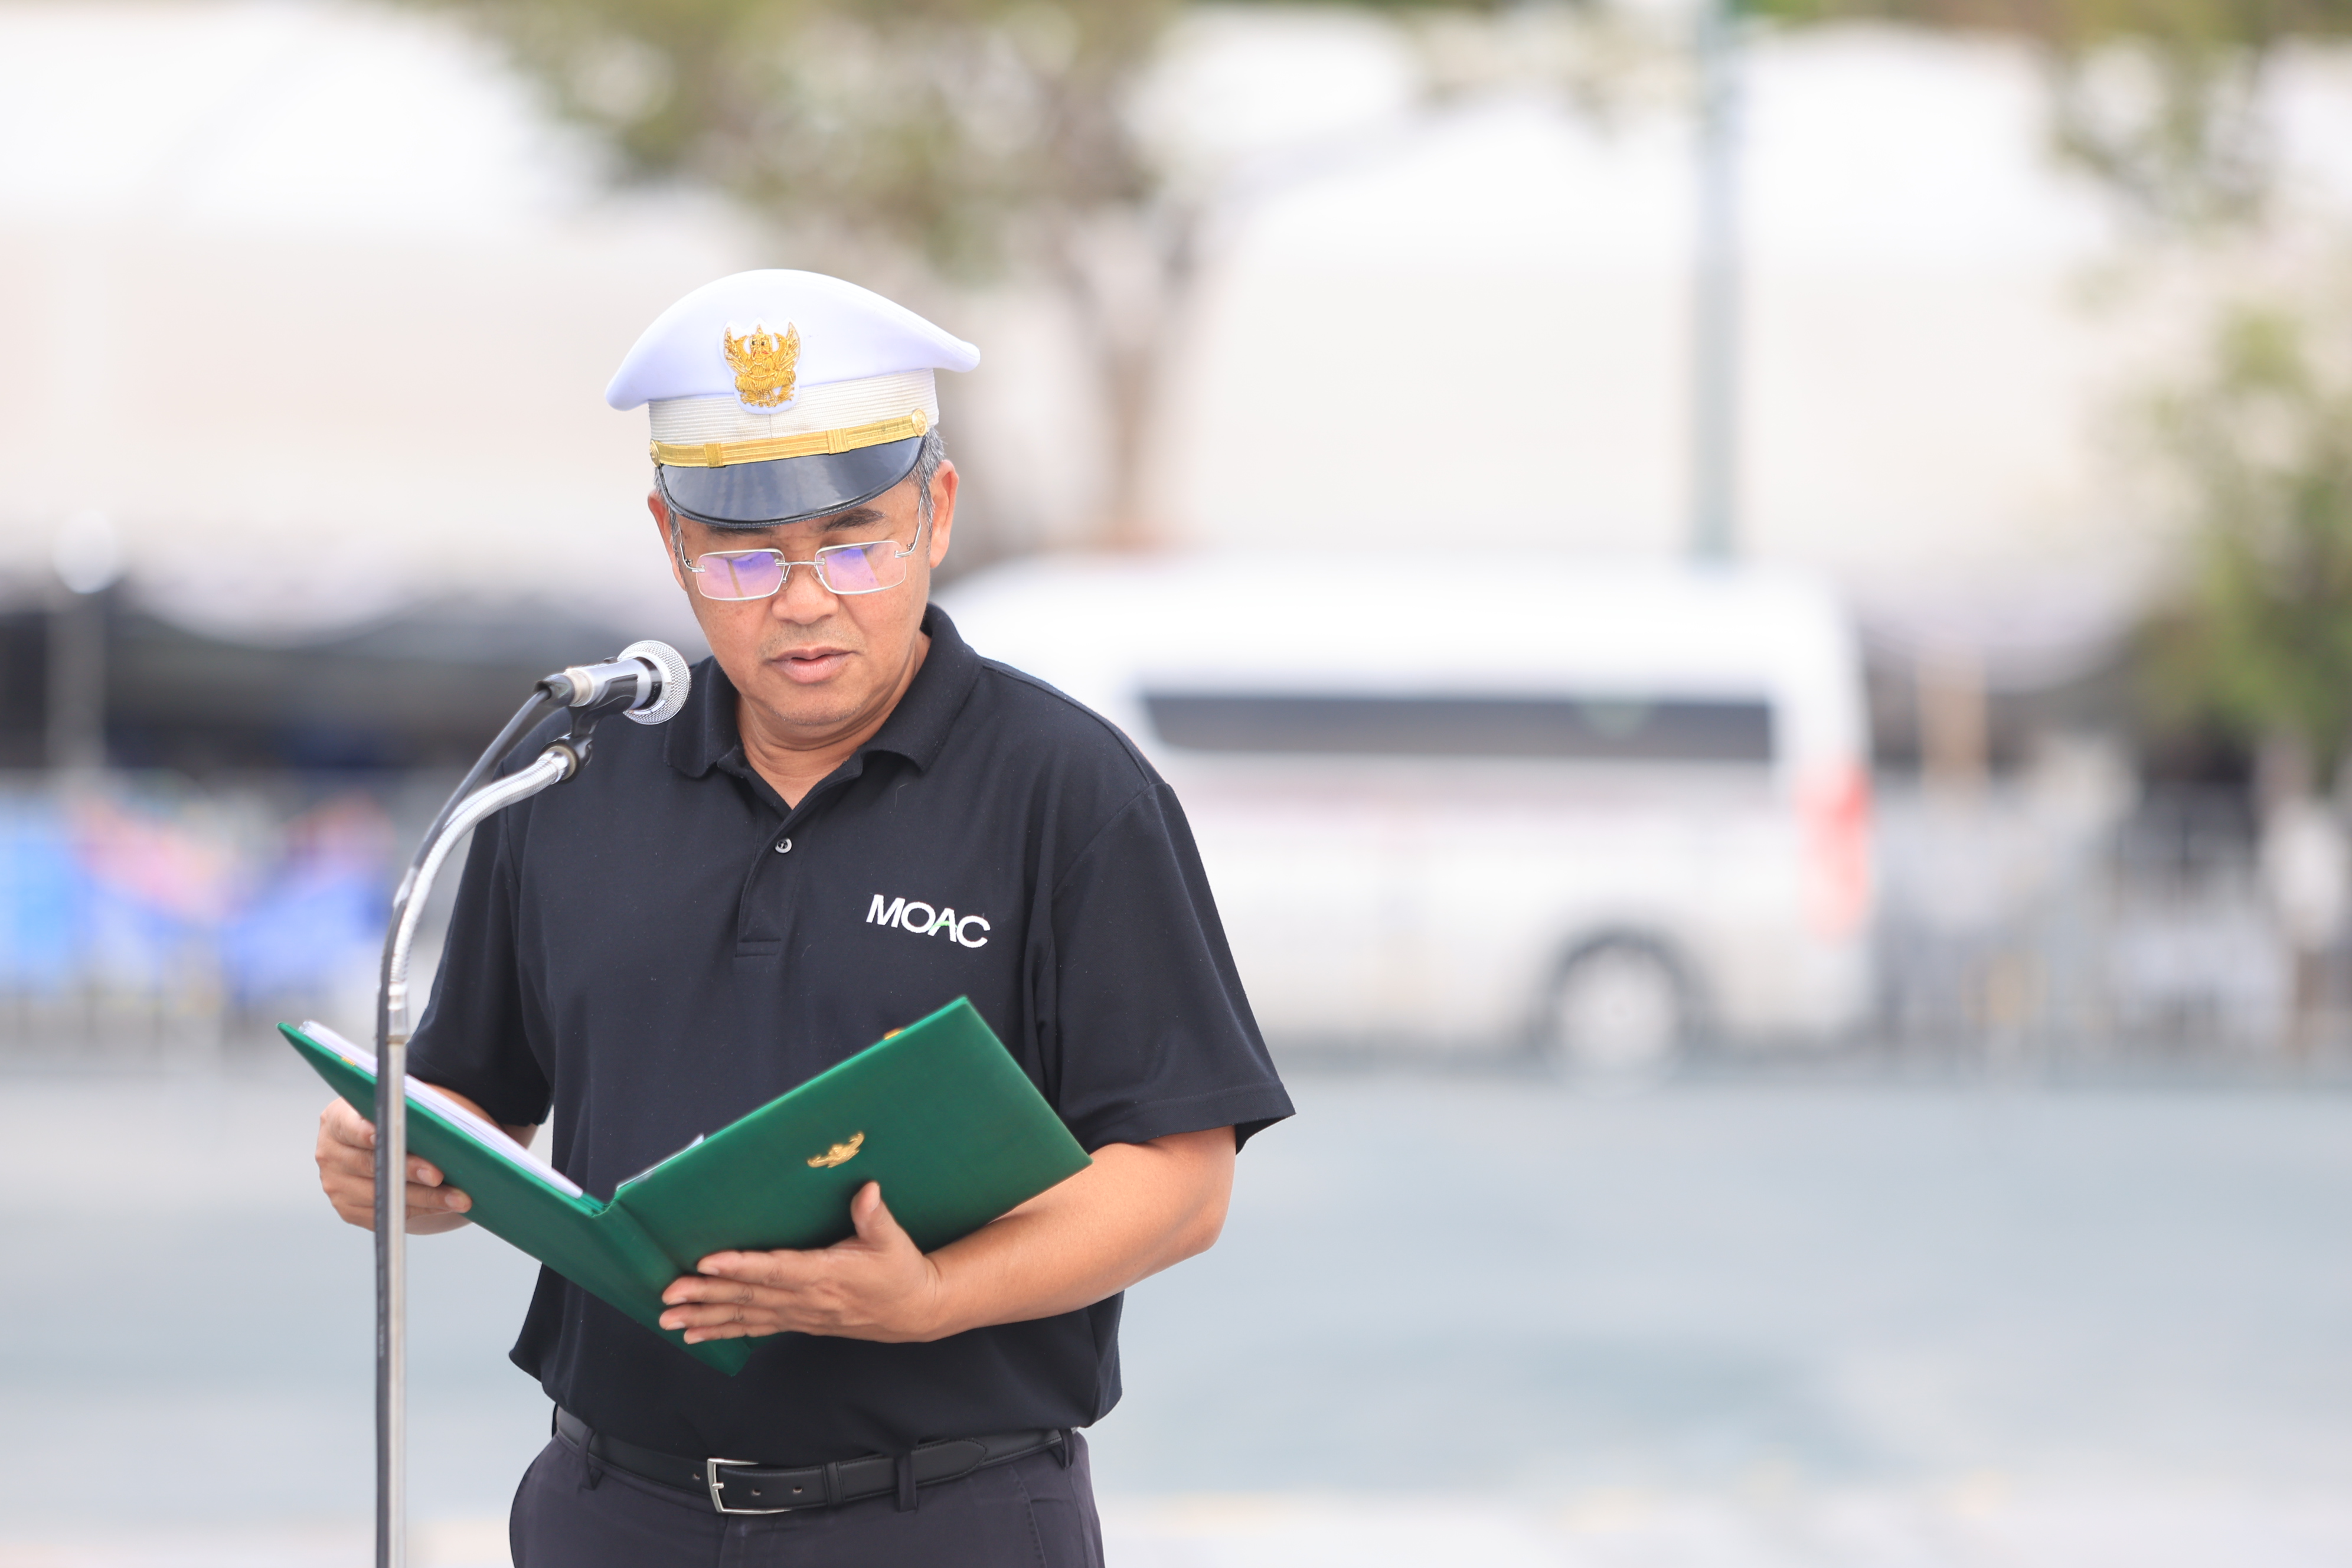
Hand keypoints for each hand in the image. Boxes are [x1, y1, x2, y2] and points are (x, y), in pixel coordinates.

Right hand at [314, 1096, 474, 1233]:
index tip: (392, 1135)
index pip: (350, 1126)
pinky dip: (420, 1210)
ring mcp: (336, 1185)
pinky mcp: (349, 1210)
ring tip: (458, 1197)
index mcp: (337, 1121)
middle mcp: (330, 1154)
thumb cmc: (395, 1121)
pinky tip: (445, 1205)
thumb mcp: (396, 1108)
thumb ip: (406, 1114)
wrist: (380, 1145)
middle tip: (439, 1175)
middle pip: (371, 1164)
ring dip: (425, 1198)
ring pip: (383, 1194)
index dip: (369, 1132)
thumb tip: (440, 1129)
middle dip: (409, 1170)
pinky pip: (387, 1214)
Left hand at [660, 1182, 945, 1344]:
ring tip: (669, 1320)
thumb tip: (867, 1189)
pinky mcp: (798, 1322)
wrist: (914, 1311)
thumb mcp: (893, 1240)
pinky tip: (696, 1335)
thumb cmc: (901, 1271)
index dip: (741, 1267)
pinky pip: (755, 1329)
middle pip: (748, 1297)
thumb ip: (875, 1215)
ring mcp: (799, 1315)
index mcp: (825, 1275)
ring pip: (745, 1316)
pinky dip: (724, 1332)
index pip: (776, 1270)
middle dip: (706, 1296)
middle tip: (668, 1295)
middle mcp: (806, 1299)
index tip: (707, 1263)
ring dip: (705, 1318)